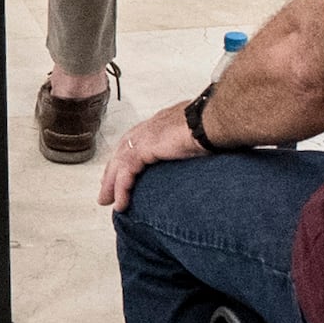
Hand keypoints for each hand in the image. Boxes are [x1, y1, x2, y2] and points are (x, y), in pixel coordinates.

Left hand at [98, 94, 208, 212]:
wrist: (216, 120)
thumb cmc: (217, 126)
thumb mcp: (203, 139)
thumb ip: (195, 146)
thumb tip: (202, 155)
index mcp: (164, 122)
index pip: (138, 139)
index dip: (128, 156)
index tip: (123, 172)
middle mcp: (152, 126)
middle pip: (123, 150)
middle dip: (112, 172)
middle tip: (106, 191)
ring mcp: (146, 135)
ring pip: (120, 162)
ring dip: (112, 184)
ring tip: (108, 201)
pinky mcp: (145, 147)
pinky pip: (126, 171)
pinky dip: (122, 188)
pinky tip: (121, 203)